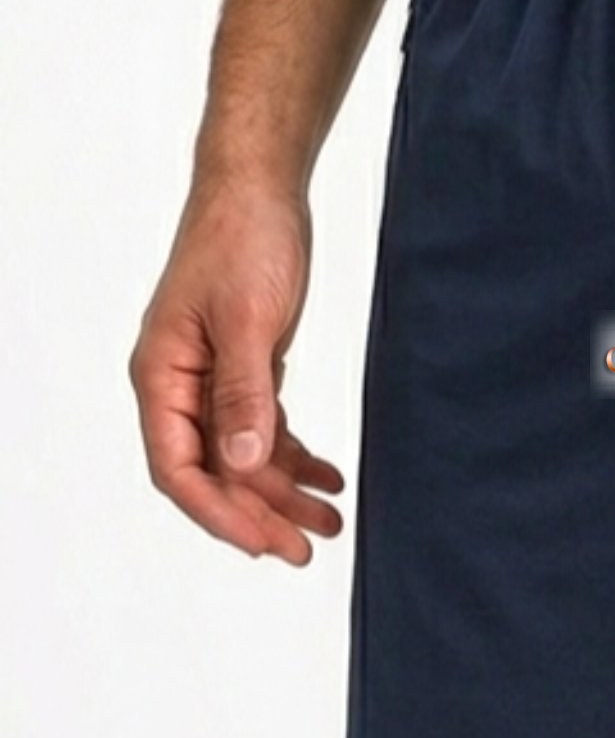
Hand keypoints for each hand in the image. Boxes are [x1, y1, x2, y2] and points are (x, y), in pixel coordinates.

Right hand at [130, 173, 343, 563]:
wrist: (260, 188)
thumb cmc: (242, 239)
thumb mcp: (249, 320)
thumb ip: (245, 393)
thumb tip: (241, 464)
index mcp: (162, 376)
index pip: (178, 468)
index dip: (219, 513)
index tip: (264, 543)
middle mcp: (180, 384)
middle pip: (213, 472)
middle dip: (258, 513)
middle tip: (306, 549)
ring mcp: (212, 378)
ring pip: (243, 455)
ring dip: (283, 490)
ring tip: (330, 522)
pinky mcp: (246, 365)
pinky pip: (264, 428)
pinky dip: (294, 455)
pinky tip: (327, 477)